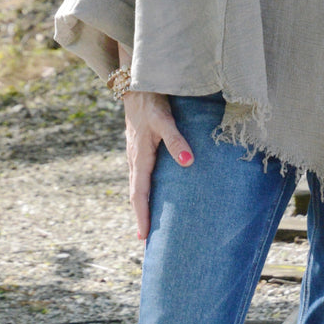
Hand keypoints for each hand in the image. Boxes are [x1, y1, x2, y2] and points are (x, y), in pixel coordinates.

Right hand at [124, 90, 193, 239]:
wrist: (135, 83)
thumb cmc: (151, 102)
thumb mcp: (164, 120)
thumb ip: (176, 141)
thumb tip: (188, 162)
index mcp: (139, 158)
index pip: (138, 194)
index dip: (142, 215)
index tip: (144, 237)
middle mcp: (135, 160)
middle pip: (136, 195)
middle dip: (141, 216)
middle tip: (146, 240)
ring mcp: (135, 154)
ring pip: (137, 186)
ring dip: (142, 205)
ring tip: (150, 223)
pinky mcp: (140, 148)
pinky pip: (140, 176)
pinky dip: (144, 190)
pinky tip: (153, 193)